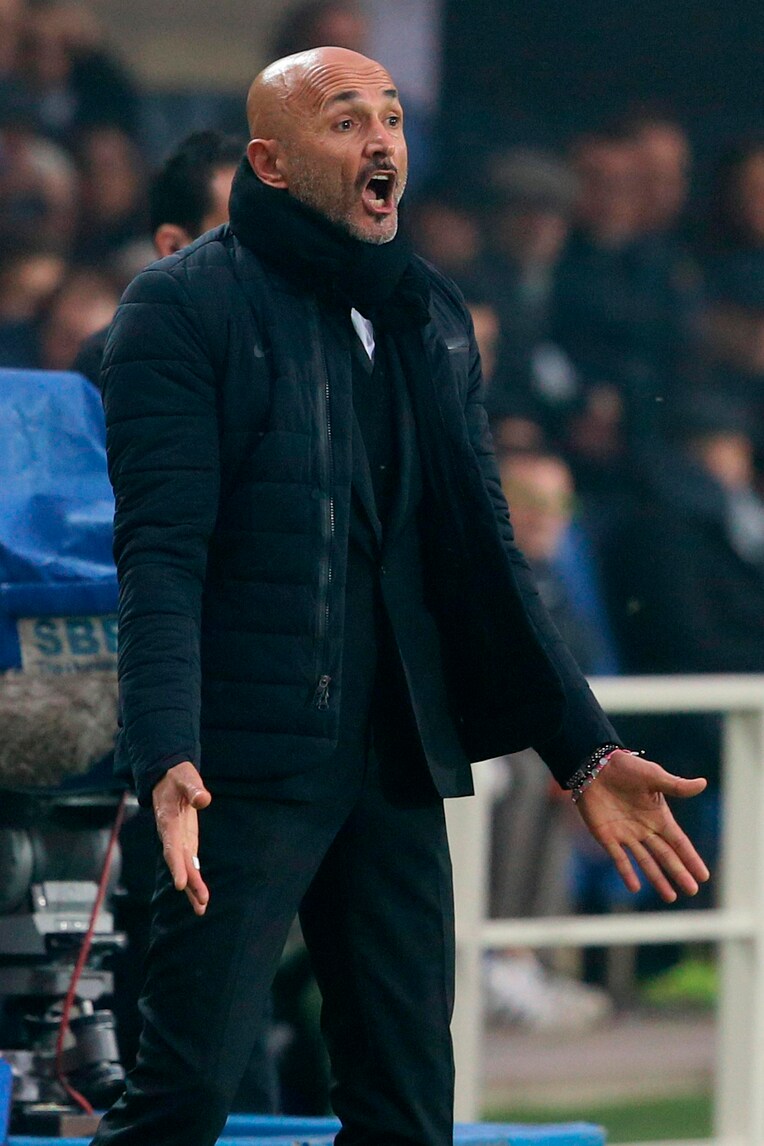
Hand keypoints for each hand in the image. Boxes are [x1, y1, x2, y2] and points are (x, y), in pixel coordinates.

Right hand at [152, 761, 211, 915]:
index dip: (176, 865)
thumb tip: (204, 799)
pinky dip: (195, 879)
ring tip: (201, 908)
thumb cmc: (177, 777)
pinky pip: (190, 864)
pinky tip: (200, 897)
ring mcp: (178, 840)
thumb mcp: (185, 777)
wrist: (168, 779)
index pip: (172, 847)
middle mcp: (171, 835)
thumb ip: (193, 788)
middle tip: (201, 902)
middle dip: (189, 883)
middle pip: (179, 863)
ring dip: (193, 887)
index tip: (180, 884)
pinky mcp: (186, 842)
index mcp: (168, 821)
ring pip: (184, 867)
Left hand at [575, 750, 709, 902]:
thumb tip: (703, 783)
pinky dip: (627, 872)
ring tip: (671, 897)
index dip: (690, 858)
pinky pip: (619, 858)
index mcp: (658, 816)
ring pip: (645, 861)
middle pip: (665, 855)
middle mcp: (645, 829)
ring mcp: (626, 834)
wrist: (594, 766)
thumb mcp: (653, 776)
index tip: (704, 876)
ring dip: (657, 878)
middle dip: (678, 872)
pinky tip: (635, 887)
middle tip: (692, 890)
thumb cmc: (626, 768)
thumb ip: (676, 785)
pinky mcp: (606, 836)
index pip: (679, 841)